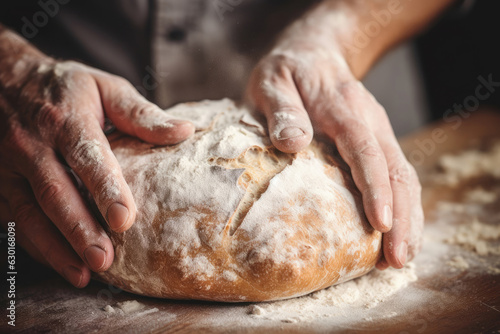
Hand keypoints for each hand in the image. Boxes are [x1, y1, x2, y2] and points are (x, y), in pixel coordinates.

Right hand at [0, 58, 193, 286]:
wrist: (4, 78)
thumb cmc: (66, 87)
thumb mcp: (105, 87)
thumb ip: (142, 114)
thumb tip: (185, 132)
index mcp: (66, 119)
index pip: (87, 157)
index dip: (106, 188)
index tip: (125, 218)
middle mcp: (33, 144)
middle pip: (56, 192)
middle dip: (79, 230)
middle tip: (104, 259)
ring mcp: (9, 165)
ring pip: (29, 212)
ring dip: (55, 247)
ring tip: (82, 273)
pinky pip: (14, 218)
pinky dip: (35, 244)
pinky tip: (59, 263)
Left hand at [247, 45, 423, 268]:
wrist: (315, 52)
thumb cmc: (288, 71)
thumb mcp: (272, 82)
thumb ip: (282, 110)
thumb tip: (294, 143)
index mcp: (342, 107)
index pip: (365, 150)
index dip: (375, 188)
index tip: (381, 223)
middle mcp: (369, 120)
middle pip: (395, 169)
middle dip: (403, 215)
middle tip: (398, 258)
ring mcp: (377, 130)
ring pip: (404, 174)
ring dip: (409, 217)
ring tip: (402, 257)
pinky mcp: (377, 140)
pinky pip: (396, 174)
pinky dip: (403, 205)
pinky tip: (398, 233)